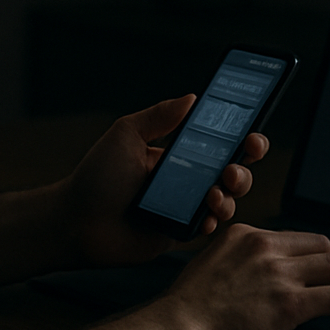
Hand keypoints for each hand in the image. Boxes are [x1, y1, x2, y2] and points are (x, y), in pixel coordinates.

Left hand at [54, 96, 268, 268]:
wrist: (77, 222)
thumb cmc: (95, 178)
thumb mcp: (126, 135)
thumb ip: (160, 115)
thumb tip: (192, 96)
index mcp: (177, 153)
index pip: (218, 142)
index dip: (240, 137)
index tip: (252, 133)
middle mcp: (185, 180)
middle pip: (232, 170)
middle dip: (245, 166)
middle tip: (237, 164)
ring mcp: (184, 207)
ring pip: (227, 200)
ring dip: (232, 193)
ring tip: (215, 192)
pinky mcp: (179, 233)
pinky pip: (208, 227)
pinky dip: (214, 220)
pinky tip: (206, 214)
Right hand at [159, 224, 329, 329]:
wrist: (176, 328)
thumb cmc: (184, 309)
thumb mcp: (209, 267)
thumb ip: (236, 263)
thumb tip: (256, 279)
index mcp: (245, 235)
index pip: (296, 238)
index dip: (318, 256)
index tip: (325, 270)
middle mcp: (265, 247)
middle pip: (323, 248)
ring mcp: (279, 273)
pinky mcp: (290, 302)